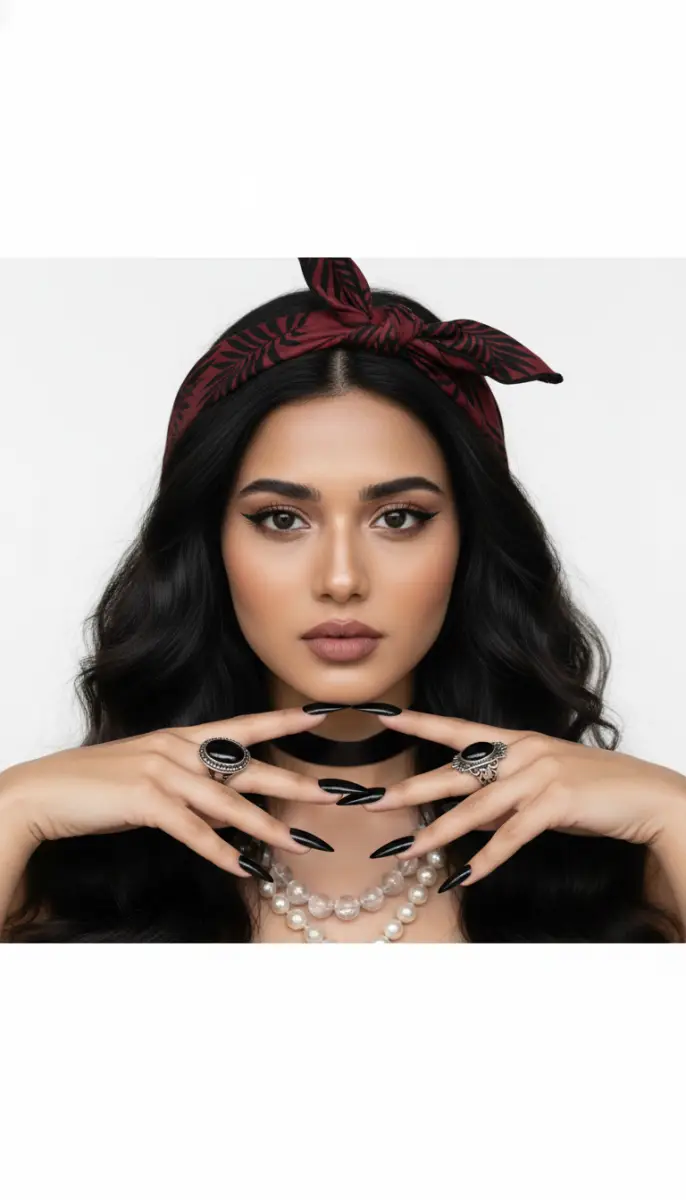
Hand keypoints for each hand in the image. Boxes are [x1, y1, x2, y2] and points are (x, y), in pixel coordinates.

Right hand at [0, 708, 340, 879]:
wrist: (46, 792)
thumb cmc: (100, 787)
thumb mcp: (153, 779)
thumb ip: (194, 792)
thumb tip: (233, 817)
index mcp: (183, 737)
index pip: (245, 725)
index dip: (284, 719)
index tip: (321, 713)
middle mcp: (178, 748)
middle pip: (249, 766)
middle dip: (295, 782)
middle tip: (335, 792)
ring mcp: (162, 772)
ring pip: (228, 802)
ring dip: (266, 827)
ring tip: (300, 843)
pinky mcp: (146, 801)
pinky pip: (192, 830)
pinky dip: (219, 851)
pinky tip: (243, 867)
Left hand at [365, 709, 685, 886]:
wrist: (645, 796)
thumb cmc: (593, 790)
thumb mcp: (542, 782)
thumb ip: (504, 792)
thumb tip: (468, 812)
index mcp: (515, 741)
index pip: (456, 730)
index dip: (419, 722)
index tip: (383, 717)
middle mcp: (521, 752)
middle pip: (454, 773)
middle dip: (409, 790)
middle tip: (371, 802)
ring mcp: (538, 775)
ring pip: (476, 809)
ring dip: (439, 834)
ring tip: (407, 853)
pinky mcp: (555, 803)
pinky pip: (512, 836)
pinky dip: (487, 859)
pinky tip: (465, 876)